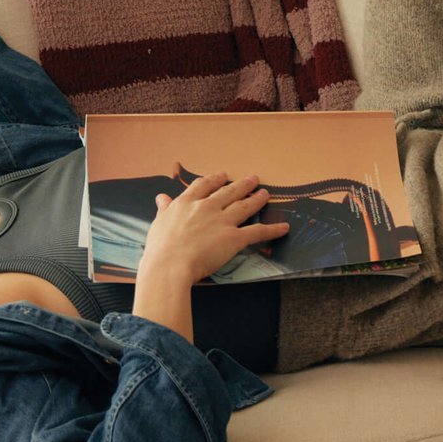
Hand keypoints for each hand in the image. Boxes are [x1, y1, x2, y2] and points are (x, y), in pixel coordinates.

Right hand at [140, 173, 288, 286]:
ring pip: (244, 205)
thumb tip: (161, 197)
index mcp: (187, 203)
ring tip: (265, 193)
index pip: (204, 185)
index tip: (222, 175)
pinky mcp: (234, 238)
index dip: (215, 179)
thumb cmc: (160, 249)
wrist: (170, 265)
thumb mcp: (158, 223)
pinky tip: (284, 227)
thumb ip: (164, 209)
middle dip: (242, 184)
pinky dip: (273, 230)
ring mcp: (222, 221)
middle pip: (228, 191)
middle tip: (253, 178)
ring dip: (257, 199)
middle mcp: (207, 207)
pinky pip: (257, 231)